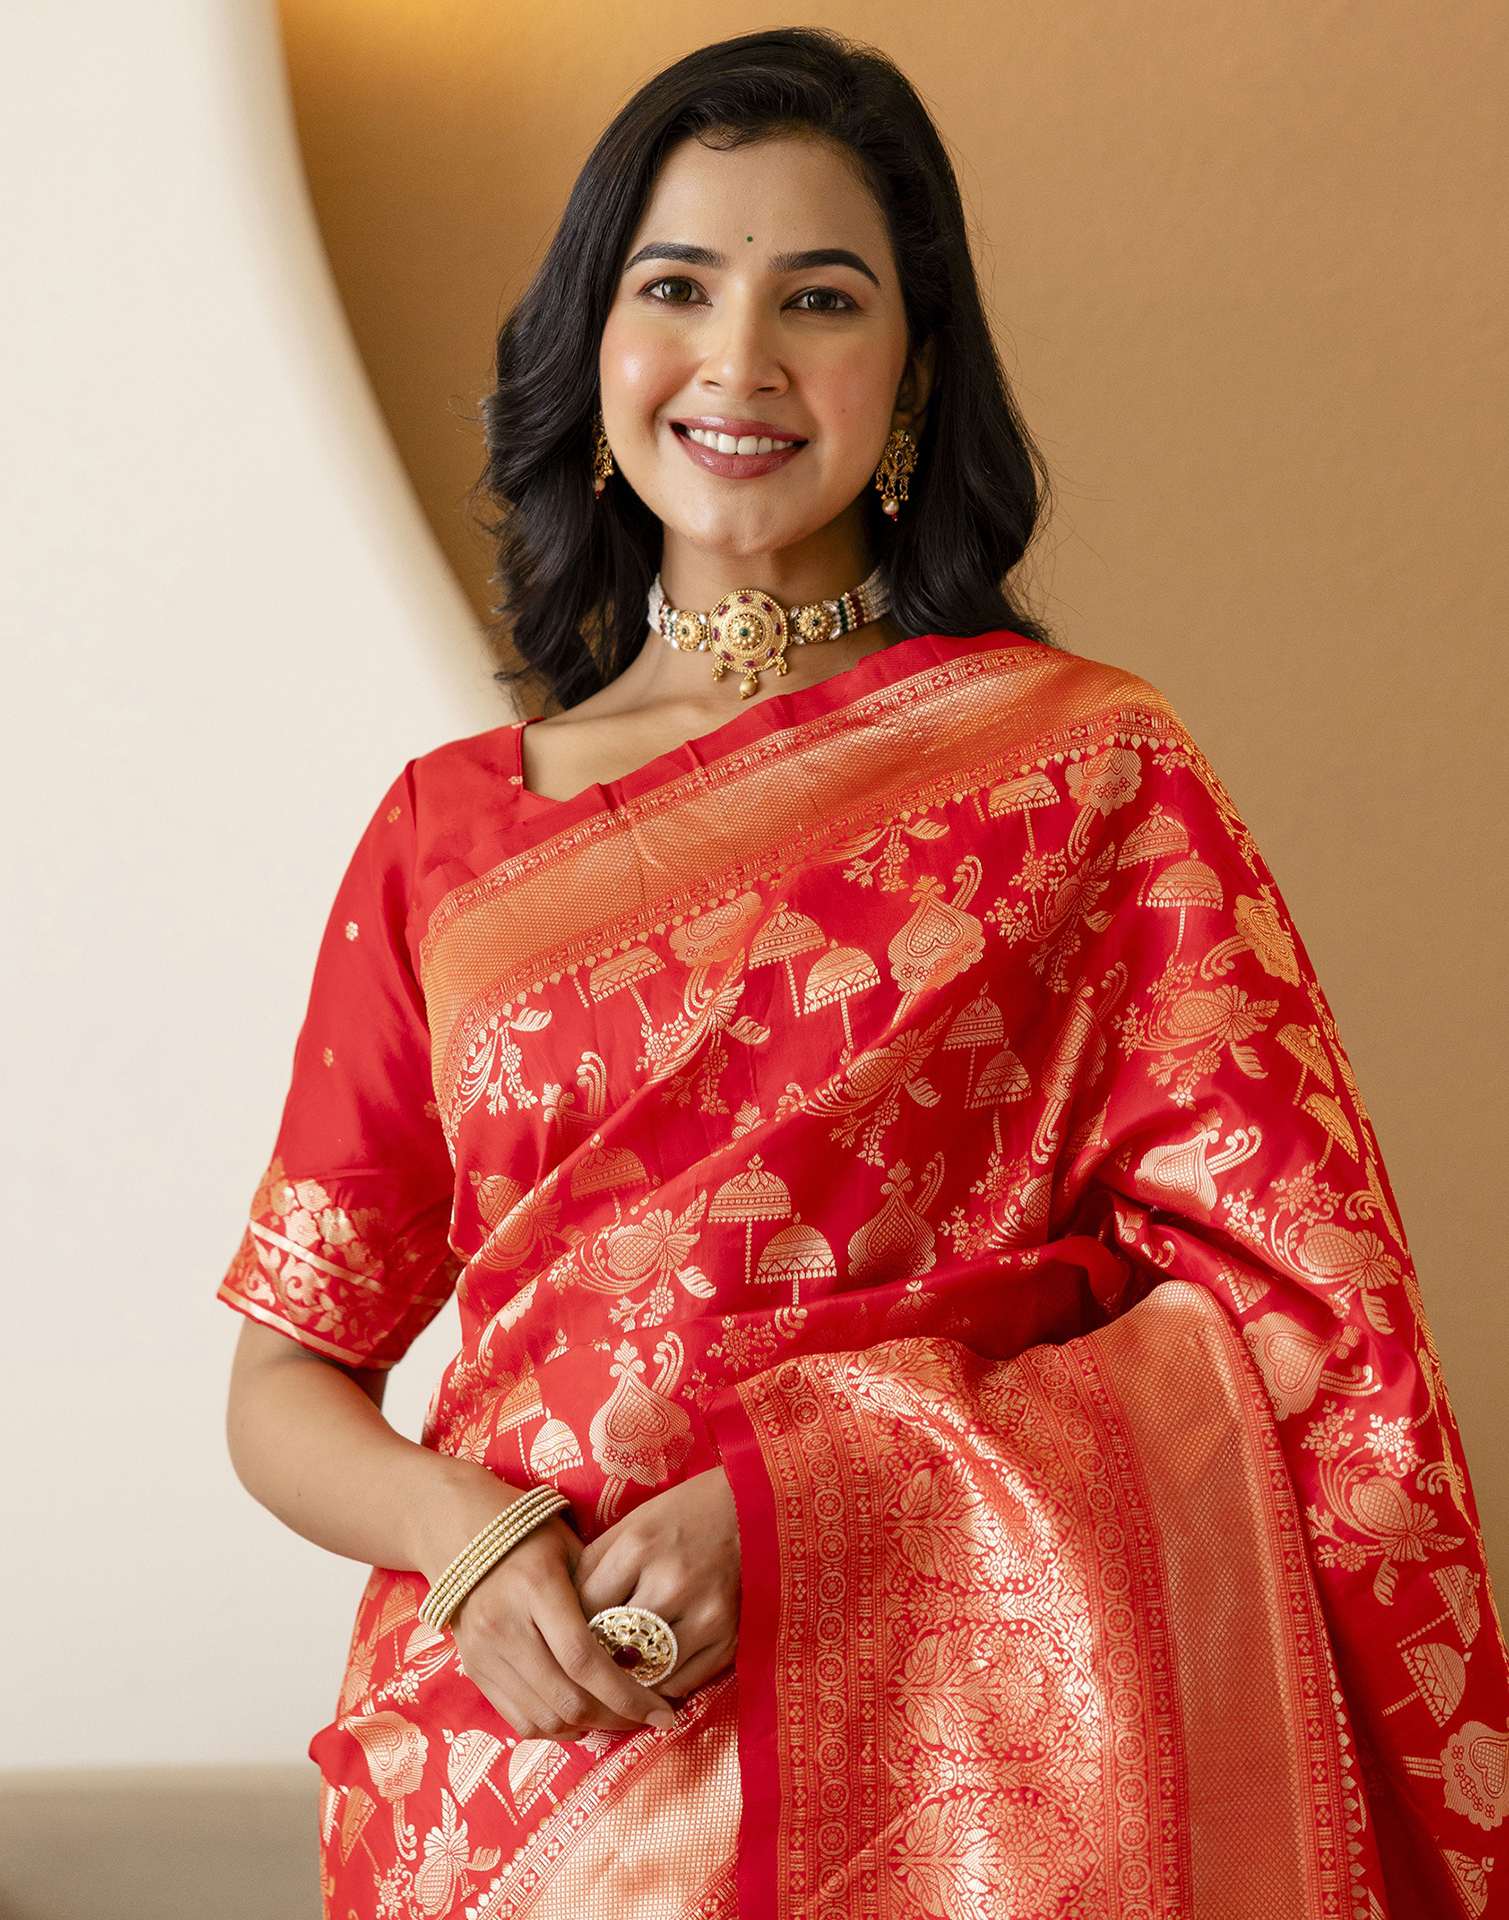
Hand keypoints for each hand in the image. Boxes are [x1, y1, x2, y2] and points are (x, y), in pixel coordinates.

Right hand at [418, 1463, 677, 1743]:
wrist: (461, 1531)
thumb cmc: (531, 1535)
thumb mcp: (572, 1550)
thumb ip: (601, 1599)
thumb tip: (643, 1651)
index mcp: (536, 1588)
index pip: (584, 1660)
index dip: (627, 1695)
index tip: (663, 1712)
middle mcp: (505, 1626)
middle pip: (567, 1699)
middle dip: (615, 1718)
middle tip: (646, 1716)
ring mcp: (484, 1653)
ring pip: (546, 1718)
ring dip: (588, 1726)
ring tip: (617, 1715)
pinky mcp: (474, 1670)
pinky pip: (520, 1720)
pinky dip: (556, 1727)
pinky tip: (580, 1715)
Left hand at [571, 1466, 740, 1703]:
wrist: (753, 1509)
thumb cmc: (683, 1515)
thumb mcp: (632, 1524)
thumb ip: (595, 1567)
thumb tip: (562, 1616)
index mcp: (639, 1547)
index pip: (584, 1610)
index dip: (570, 1627)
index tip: (566, 1634)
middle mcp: (672, 1583)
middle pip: (612, 1647)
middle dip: (595, 1660)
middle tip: (585, 1665)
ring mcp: (705, 1614)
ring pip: (645, 1674)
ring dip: (628, 1679)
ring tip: (618, 1672)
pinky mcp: (730, 1638)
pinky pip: (682, 1683)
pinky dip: (662, 1682)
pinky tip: (654, 1670)